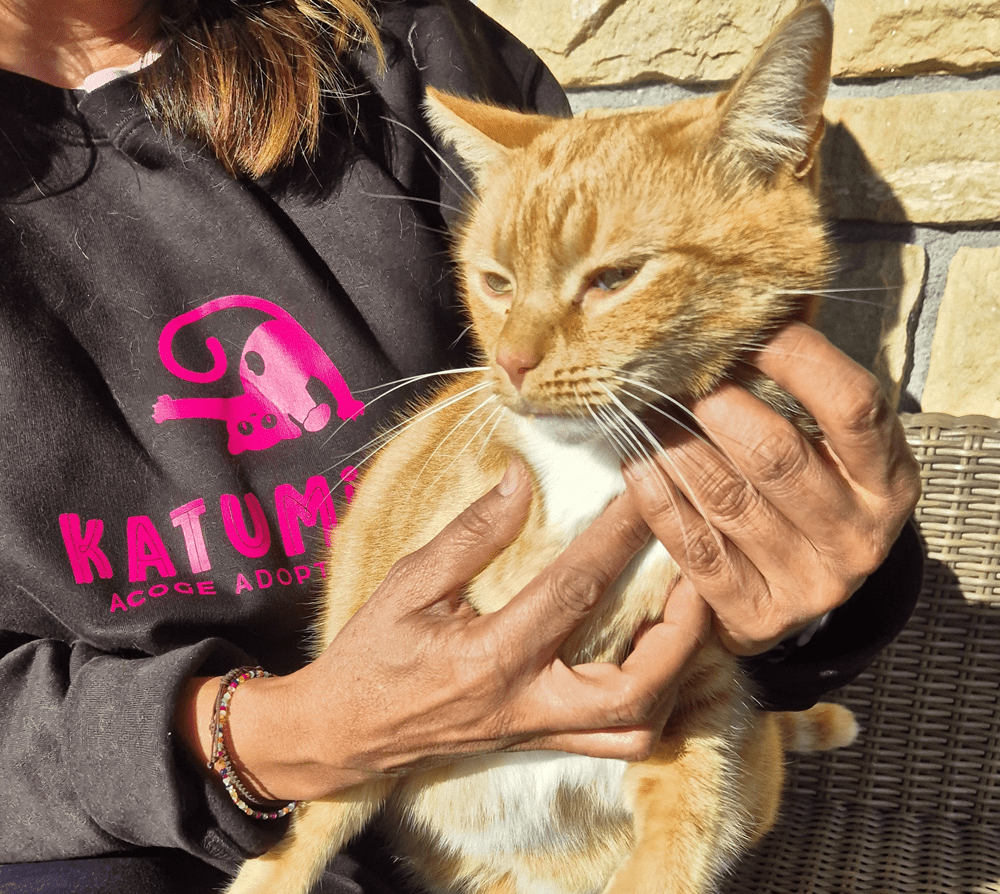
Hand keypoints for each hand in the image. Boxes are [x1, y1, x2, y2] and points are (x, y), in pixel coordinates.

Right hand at [184, 462, 709, 801]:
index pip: (574, 589)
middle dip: (680, 632)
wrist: (342, 732)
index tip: (647, 489)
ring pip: (635, 727)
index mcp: (490, 656)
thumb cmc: (371, 653)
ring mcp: (537, 731)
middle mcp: (525, 702)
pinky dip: (649, 702)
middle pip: (635, 688)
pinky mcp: (539, 742)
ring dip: (674, 673)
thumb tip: (522, 479)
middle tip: (695, 576)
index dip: (619, 535)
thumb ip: (470, 534)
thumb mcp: (408, 582)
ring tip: (683, 616)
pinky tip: (652, 658)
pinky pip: (614, 741)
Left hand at [623, 323, 920, 656]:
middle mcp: (859, 536)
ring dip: (673, 444)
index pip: (851, 406)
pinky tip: (635, 461)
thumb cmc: (809, 493)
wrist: (800, 591)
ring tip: (643, 408)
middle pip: (776, 454)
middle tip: (673, 372)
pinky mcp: (758, 614)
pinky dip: (656, 497)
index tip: (742, 328)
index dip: (795, 358)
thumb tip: (747, 311)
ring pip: (725, 498)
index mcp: (888, 481)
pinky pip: (693, 546)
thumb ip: (800, 390)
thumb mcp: (829, 445)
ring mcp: (810, 582)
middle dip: (715, 403)